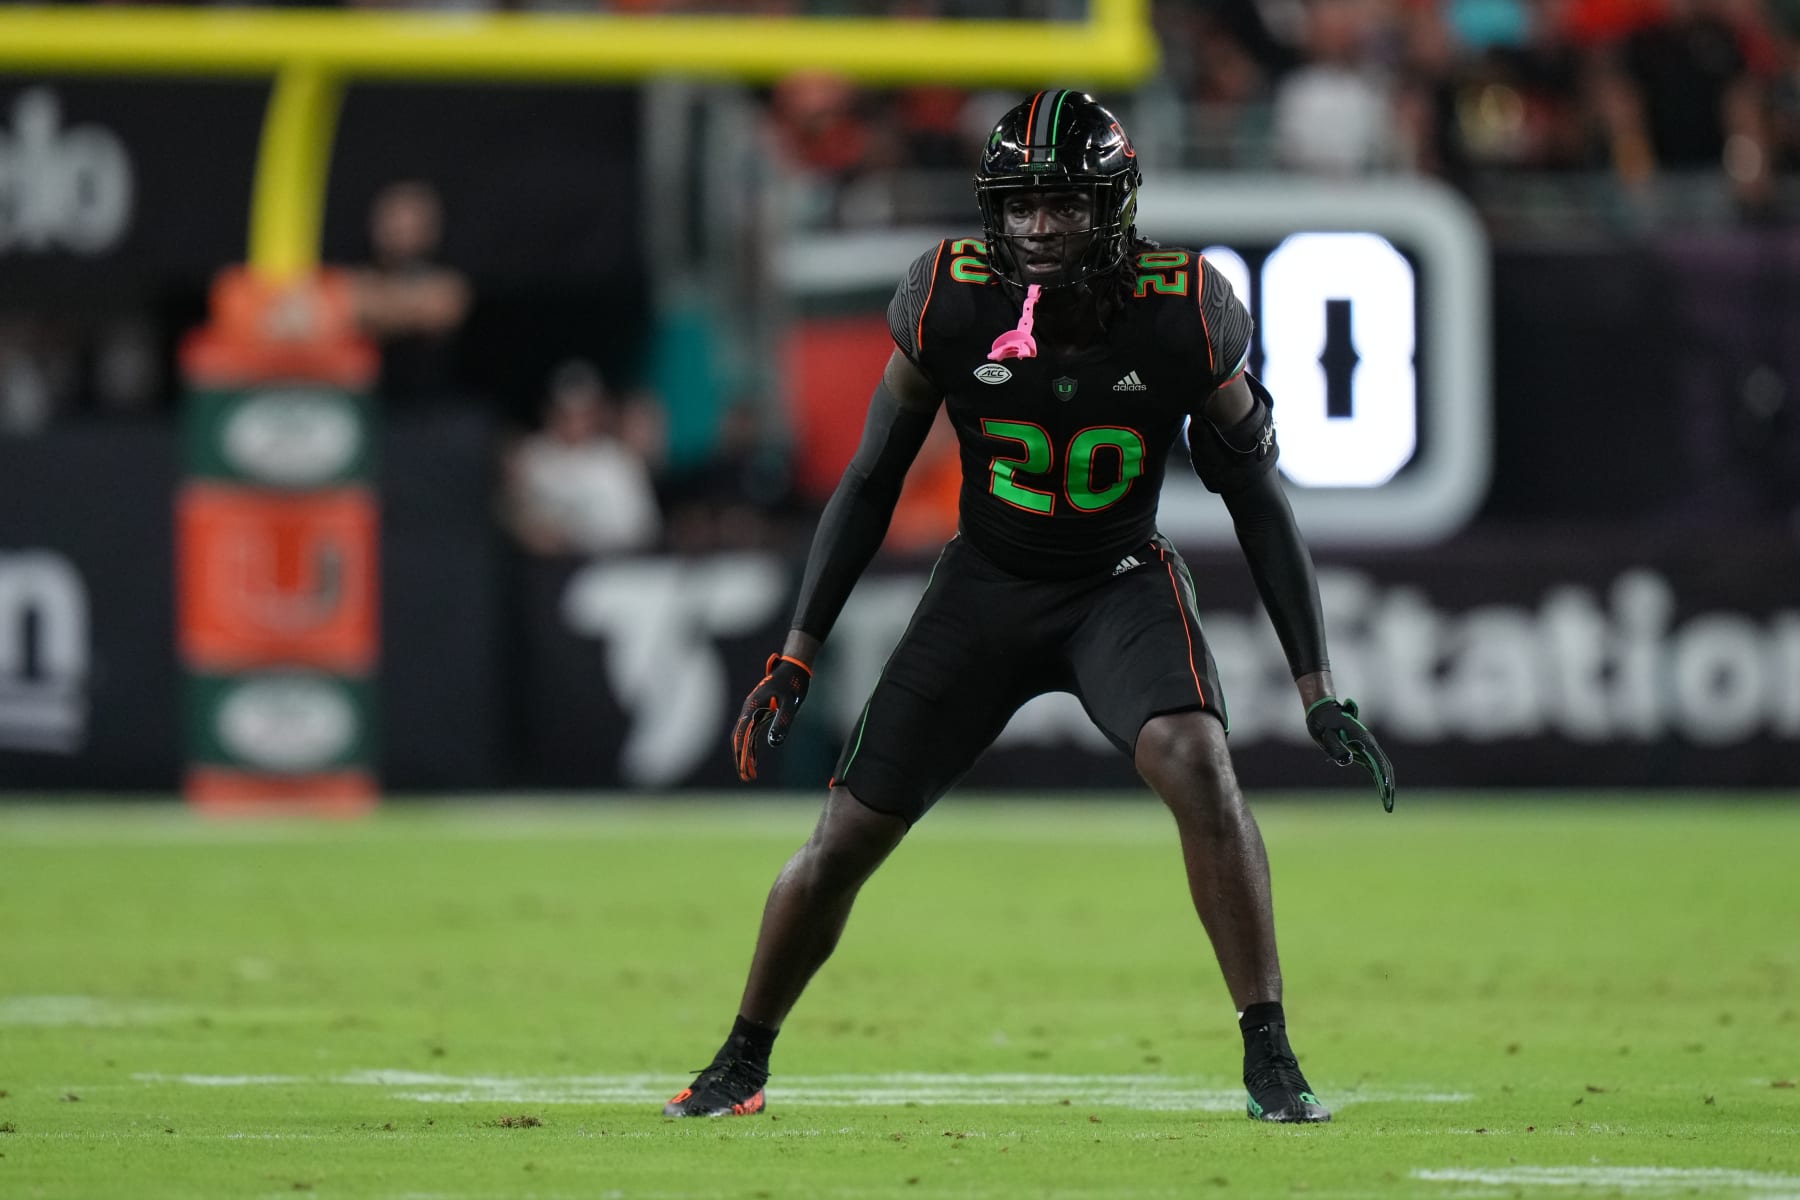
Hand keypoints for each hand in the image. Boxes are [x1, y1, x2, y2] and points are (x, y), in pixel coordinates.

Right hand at [731, 654, 811, 781]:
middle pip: (740, 739)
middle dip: (742, 759)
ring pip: (745, 738)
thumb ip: (782, 721)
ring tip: (751, 774)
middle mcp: (749, 711)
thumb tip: (773, 743)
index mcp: (752, 708)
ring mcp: (754, 712)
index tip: (744, 771)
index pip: (742, 735)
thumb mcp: (790, 703)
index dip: (742, 755)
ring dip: (747, 755)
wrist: (794, 668)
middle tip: (746, 778)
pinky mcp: (762, 713)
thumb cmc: (792, 683)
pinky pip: (753, 733)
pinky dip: (752, 747)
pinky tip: (756, 760)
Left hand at [1304, 697, 1395, 811]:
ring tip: (1387, 803)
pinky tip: (1381, 790)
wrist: (1322, 711)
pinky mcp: (1361, 749)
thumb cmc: (1323, 723)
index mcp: (1363, 741)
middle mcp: (1369, 744)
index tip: (1387, 793)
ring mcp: (1367, 746)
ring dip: (1386, 784)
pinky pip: (1374, 766)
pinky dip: (1379, 778)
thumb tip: (1348, 760)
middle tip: (1389, 806)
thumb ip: (1336, 748)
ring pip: (1382, 767)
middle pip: (1385, 767)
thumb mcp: (1326, 735)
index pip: (1378, 763)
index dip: (1383, 779)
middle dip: (1389, 787)